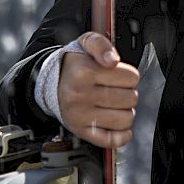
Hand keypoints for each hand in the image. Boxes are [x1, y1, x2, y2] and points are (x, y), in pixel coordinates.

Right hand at [57, 32, 139, 148]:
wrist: (52, 84)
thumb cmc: (75, 65)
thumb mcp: (86, 43)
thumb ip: (102, 44)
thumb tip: (112, 59)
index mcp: (84, 73)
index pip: (131, 77)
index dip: (129, 75)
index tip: (119, 75)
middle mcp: (81, 96)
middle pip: (131, 98)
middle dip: (128, 92)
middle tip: (116, 89)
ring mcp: (81, 116)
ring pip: (125, 119)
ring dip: (125, 111)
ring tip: (114, 104)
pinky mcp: (81, 132)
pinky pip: (110, 140)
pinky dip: (120, 135)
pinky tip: (118, 125)